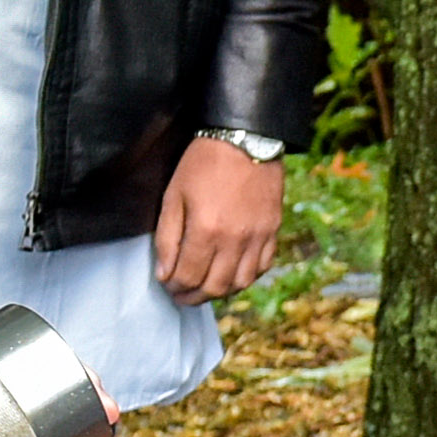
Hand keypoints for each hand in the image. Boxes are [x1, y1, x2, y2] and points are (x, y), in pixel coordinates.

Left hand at [153, 142, 286, 304]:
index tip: (167, 285)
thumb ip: (167, 237)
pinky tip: (232, 274)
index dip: (174, 287)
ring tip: (205, 287)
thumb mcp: (174, 195)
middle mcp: (234, 240)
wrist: (246, 138)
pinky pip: (262, 268)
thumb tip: (165, 273)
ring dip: (220, 292)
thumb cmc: (203, 163)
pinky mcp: (272, 231)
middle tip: (182, 296)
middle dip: (194, 297)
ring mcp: (257, 237)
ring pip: (240, 284)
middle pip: (214, 287)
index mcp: (206, 230)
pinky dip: (246, 278)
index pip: (188, 277)